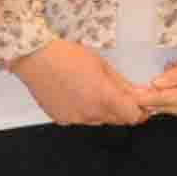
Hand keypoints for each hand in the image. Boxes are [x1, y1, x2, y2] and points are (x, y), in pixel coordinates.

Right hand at [14, 39, 150, 126]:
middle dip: (123, 110)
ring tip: (94, 90)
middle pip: (117, 120)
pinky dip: (84, 110)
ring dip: (103, 110)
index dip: (140, 111)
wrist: (35, 57)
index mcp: (103, 99)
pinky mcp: (60, 119)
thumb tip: (138, 95)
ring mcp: (73, 119)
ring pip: (98, 120)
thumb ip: (122, 84)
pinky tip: (77, 94)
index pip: (132, 117)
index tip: (141, 103)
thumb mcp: (103, 65)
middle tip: (120, 94)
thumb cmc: (69, 56)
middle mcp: (89, 114)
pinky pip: (80, 119)